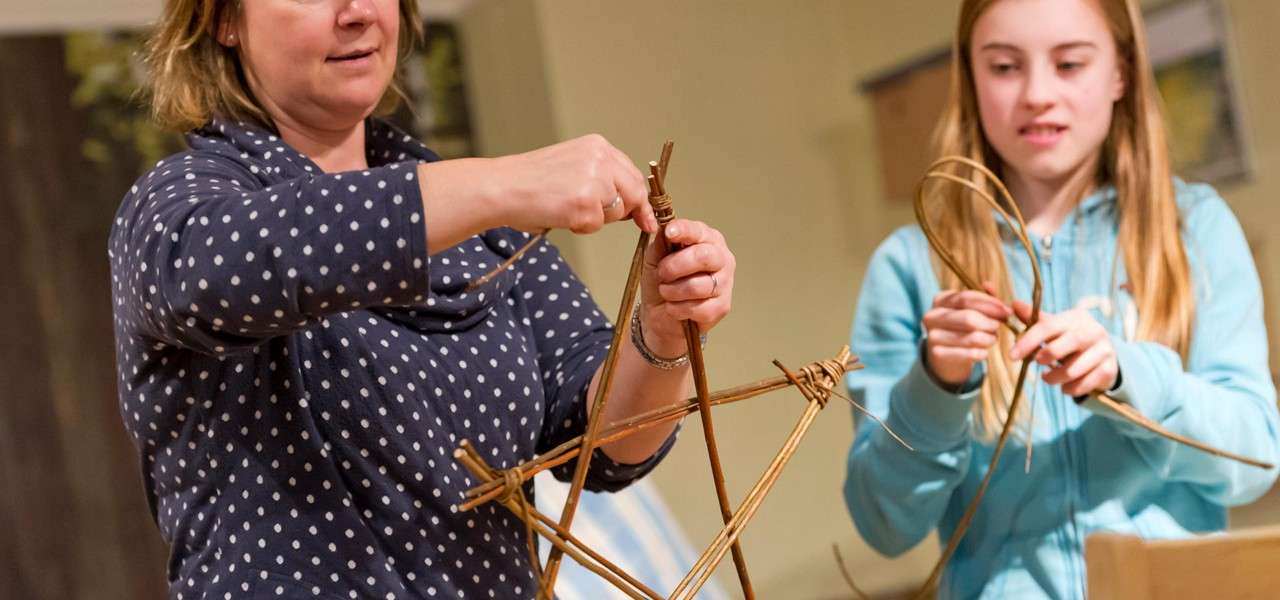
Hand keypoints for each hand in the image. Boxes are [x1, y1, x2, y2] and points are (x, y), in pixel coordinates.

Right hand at [489, 134, 657, 233]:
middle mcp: (600, 159)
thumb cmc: (529, 181)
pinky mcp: (586, 203)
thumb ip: (600, 178)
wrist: (502, 187)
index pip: (632, 174)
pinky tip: (559, 214)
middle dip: (628, 211)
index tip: (645, 215)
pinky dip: (580, 227)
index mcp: (597, 146)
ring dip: (596, 219)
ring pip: (617, 211)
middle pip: (634, 193)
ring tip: (566, 208)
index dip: (639, 197)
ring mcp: (595, 181)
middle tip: (609, 219)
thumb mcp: (571, 166)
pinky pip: (596, 226)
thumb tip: (631, 205)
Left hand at [637, 219, 734, 356]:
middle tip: (662, 273)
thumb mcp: (655, 257)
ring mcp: (725, 283)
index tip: (670, 232)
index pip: (698, 231)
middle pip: (702, 257)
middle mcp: (722, 258)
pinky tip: (674, 307)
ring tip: (666, 291)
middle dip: (674, 266)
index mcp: (707, 239)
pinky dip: (677, 309)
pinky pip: (698, 308)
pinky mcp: (722, 307)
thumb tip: (665, 229)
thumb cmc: (662, 280)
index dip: (684, 230)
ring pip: (696, 286)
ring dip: (672, 291)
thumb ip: (661, 242)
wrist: (660, 313)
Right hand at [923, 283, 1010, 386]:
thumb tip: (989, 285)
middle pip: (968, 317)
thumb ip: (983, 298)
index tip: (1007, 311)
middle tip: (999, 326)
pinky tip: (984, 352)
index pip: (966, 298)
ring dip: (989, 339)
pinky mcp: (937, 354)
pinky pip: (969, 354)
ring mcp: (933, 335)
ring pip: (971, 337)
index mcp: (940, 300)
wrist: (946, 355)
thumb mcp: (971, 309)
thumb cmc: (962, 328)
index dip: (990, 303)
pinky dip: (982, 353)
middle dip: (990, 322)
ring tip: (992, 339)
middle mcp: (932, 316)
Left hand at [1010, 301, 1118, 396]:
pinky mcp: (1109, 369)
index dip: (1029, 340)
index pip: (1049, 325)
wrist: (1103, 355)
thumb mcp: (1055, 327)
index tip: (1012, 356)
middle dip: (1049, 354)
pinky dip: (1070, 389)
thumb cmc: (1070, 339)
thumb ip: (1035, 319)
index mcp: (1076, 317)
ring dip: (1056, 377)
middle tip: (1036, 363)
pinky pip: (1085, 383)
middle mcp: (1094, 331)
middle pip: (1071, 341)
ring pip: (1076, 368)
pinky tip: (1064, 386)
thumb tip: (1015, 304)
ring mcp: (1104, 350)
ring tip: (1047, 378)